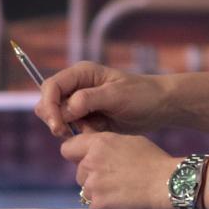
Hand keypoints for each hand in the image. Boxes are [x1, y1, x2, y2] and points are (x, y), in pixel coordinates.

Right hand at [35, 61, 169, 136]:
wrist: (160, 108)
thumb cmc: (141, 95)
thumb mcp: (116, 95)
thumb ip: (88, 99)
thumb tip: (65, 109)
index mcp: (81, 74)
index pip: (51, 87)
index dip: (49, 106)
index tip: (58, 127)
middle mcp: (76, 86)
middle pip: (48, 102)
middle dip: (55, 119)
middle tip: (70, 133)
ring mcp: (80, 103)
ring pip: (58, 118)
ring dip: (69, 129)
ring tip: (91, 132)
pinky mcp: (87, 118)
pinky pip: (72, 129)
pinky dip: (80, 135)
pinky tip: (98, 133)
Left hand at [60, 133, 178, 208]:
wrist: (166, 183)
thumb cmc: (152, 160)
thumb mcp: (127, 140)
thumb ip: (104, 142)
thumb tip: (90, 142)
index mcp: (97, 144)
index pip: (67, 148)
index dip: (76, 154)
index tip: (84, 159)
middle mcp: (90, 162)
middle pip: (78, 171)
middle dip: (90, 175)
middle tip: (111, 177)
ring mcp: (93, 184)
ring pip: (85, 189)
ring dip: (97, 190)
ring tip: (118, 189)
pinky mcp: (99, 203)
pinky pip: (93, 204)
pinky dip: (104, 204)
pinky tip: (120, 200)